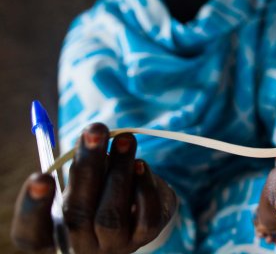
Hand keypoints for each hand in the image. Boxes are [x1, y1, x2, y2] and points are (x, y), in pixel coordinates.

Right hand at [11, 123, 175, 253]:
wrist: (136, 209)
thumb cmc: (96, 190)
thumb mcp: (79, 181)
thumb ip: (78, 166)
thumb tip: (90, 139)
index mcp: (53, 236)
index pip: (33, 234)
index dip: (34, 207)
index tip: (40, 177)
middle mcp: (81, 247)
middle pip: (77, 216)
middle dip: (87, 168)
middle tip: (94, 131)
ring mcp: (114, 245)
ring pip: (111, 215)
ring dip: (119, 171)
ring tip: (125, 139)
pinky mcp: (144, 236)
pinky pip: (145, 216)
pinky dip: (143, 186)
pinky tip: (140, 163)